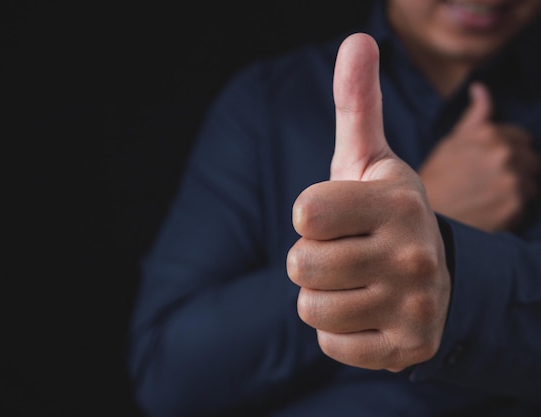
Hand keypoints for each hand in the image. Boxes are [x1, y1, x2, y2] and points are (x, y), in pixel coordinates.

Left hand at [286, 33, 450, 371]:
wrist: (435, 276)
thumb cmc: (384, 212)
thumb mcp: (370, 159)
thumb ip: (357, 104)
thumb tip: (357, 40)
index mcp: (398, 201)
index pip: (305, 212)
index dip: (309, 215)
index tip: (334, 215)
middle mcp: (413, 253)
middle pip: (301, 264)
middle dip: (310, 259)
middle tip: (345, 253)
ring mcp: (414, 305)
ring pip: (310, 307)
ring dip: (321, 296)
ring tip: (354, 282)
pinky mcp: (407, 347)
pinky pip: (330, 344)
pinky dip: (337, 332)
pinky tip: (366, 312)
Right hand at [419, 83, 539, 231]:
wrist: (424, 217)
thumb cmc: (437, 179)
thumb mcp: (451, 142)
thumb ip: (474, 116)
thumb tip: (480, 89)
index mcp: (488, 133)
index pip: (521, 138)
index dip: (507, 152)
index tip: (490, 166)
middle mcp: (503, 153)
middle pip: (530, 160)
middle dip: (515, 170)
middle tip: (489, 184)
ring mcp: (512, 179)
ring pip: (531, 182)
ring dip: (516, 190)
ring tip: (490, 197)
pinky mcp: (515, 204)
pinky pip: (527, 204)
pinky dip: (513, 208)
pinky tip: (491, 209)